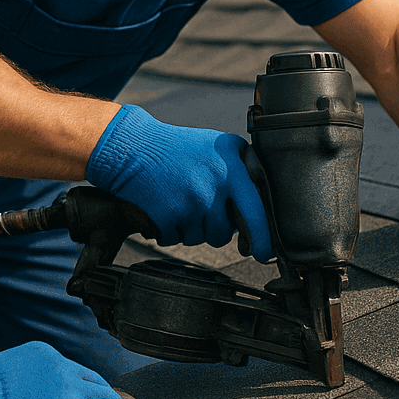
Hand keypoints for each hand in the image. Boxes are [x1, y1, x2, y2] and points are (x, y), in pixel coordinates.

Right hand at [86, 105, 271, 255]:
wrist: (134, 146)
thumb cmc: (176, 147)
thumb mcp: (219, 144)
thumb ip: (244, 166)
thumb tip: (262, 198)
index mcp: (231, 168)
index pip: (256, 213)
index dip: (263, 240)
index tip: (264, 254)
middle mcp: (214, 185)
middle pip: (223, 234)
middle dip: (213, 230)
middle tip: (201, 210)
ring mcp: (190, 202)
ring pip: (199, 239)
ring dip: (190, 229)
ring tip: (180, 203)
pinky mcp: (167, 216)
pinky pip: (175, 240)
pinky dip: (169, 231)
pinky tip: (165, 208)